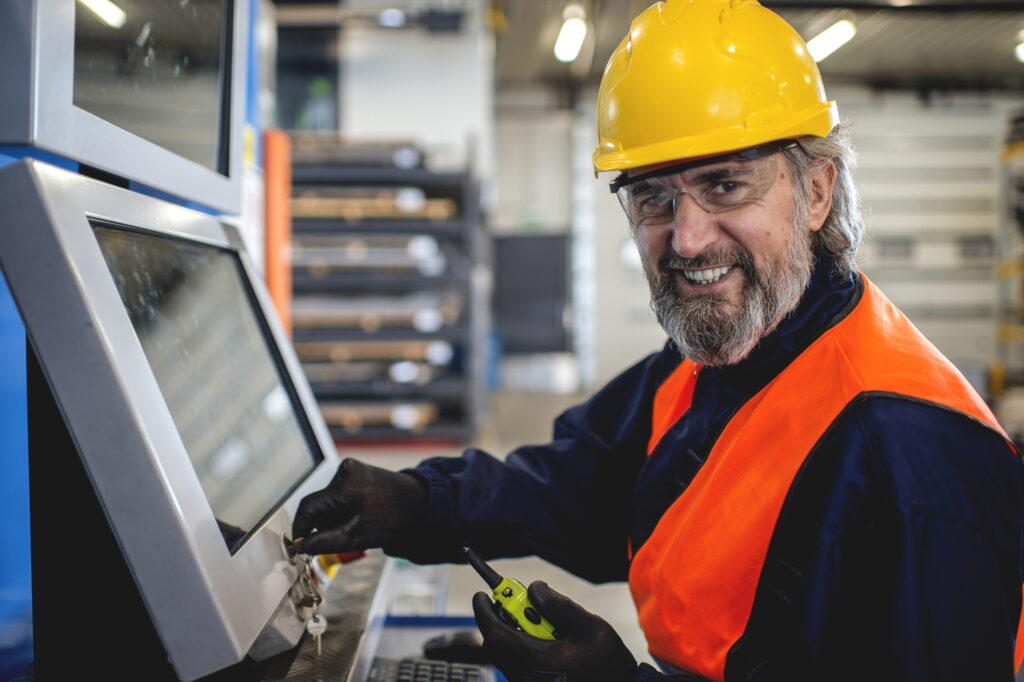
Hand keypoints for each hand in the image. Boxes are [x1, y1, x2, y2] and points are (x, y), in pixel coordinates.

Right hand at [291, 458, 426, 554]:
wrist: (420, 505)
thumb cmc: (393, 519)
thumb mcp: (357, 535)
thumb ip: (325, 541)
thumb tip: (301, 545)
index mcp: (343, 484)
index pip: (308, 507)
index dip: (301, 529)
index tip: (301, 546)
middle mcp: (345, 471)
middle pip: (318, 504)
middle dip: (324, 524)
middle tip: (342, 537)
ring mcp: (352, 469)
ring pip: (329, 502)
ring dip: (335, 518)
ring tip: (357, 526)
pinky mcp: (358, 473)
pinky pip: (340, 496)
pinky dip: (344, 510)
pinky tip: (361, 516)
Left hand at [472, 580, 636, 681]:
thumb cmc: (608, 663)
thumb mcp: (591, 627)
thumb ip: (560, 606)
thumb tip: (534, 589)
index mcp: (538, 662)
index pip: (496, 636)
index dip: (484, 613)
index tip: (482, 594)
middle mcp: (527, 676)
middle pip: (497, 644)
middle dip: (500, 617)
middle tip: (515, 599)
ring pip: (506, 653)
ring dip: (513, 631)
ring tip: (539, 617)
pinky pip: (518, 662)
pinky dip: (523, 644)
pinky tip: (547, 636)